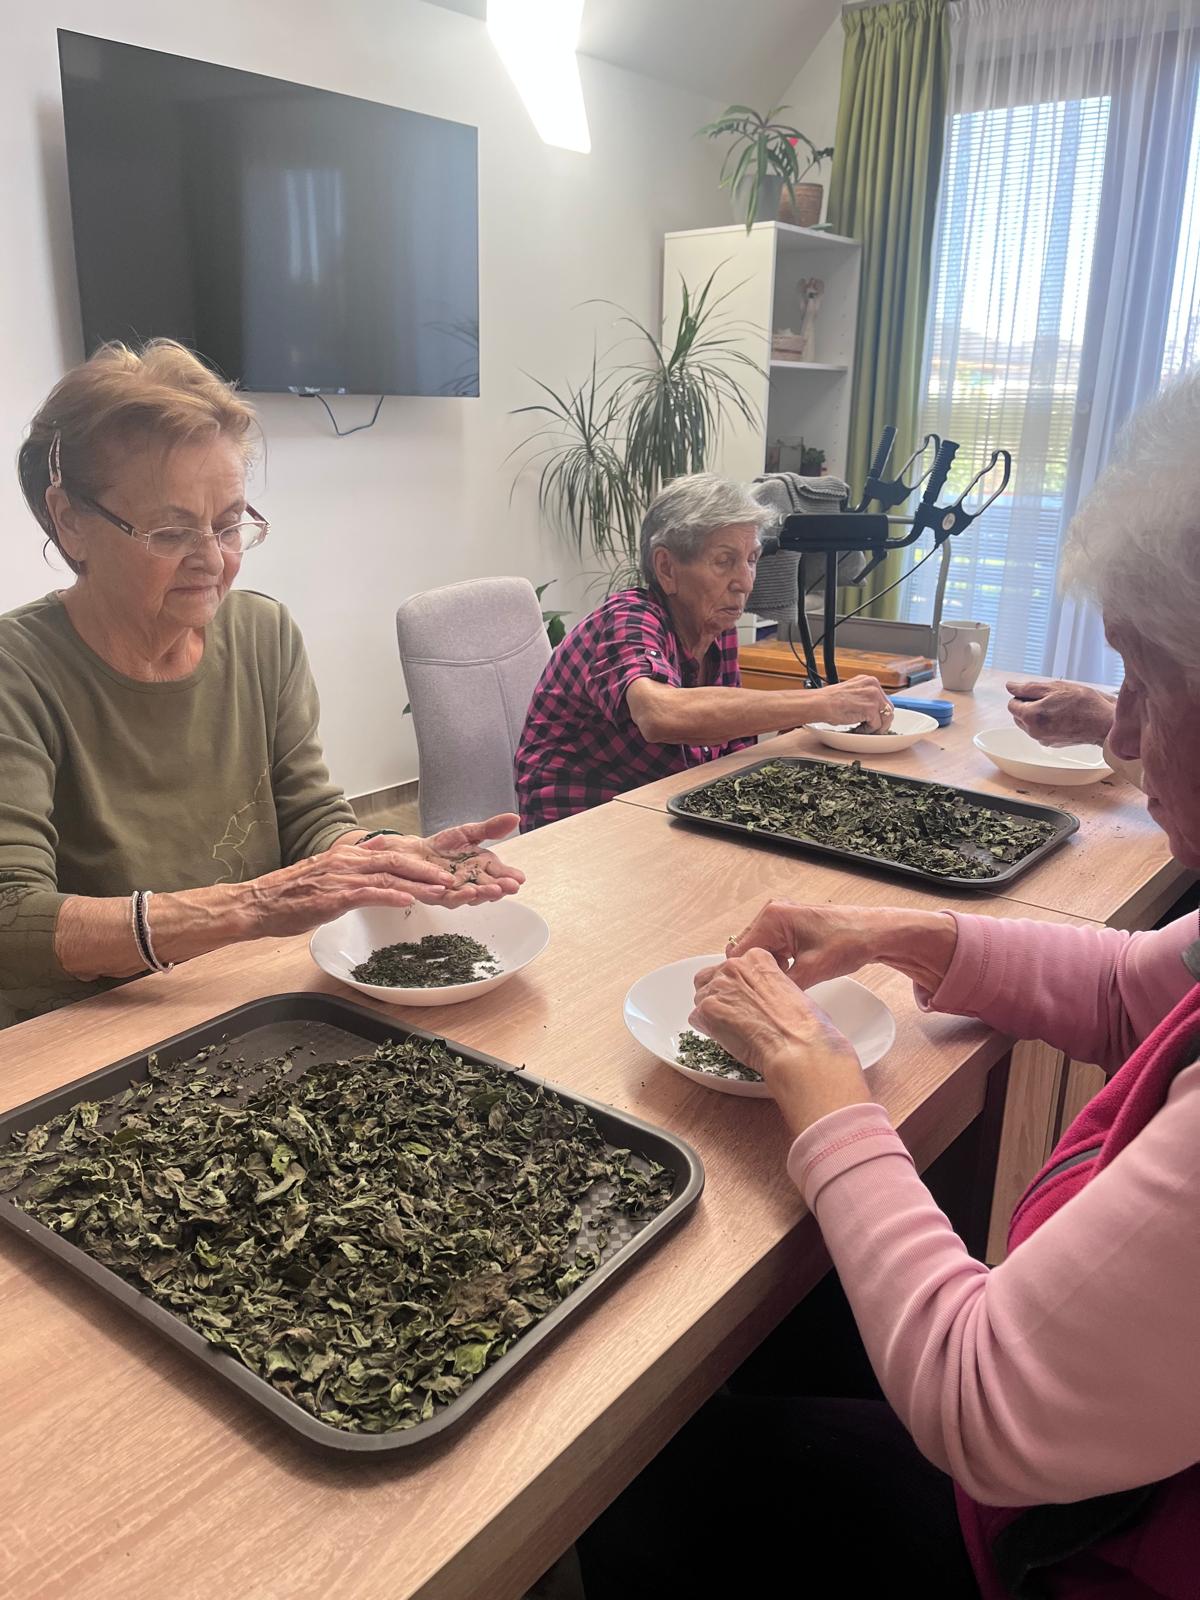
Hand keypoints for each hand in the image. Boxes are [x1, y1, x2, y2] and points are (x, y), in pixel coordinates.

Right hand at [246, 814, 523, 934]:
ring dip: (420, 883)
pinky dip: (390, 896)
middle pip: (401, 859)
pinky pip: (367, 893)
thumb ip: (362, 879)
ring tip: (445, 890)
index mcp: (355, 855)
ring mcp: (343, 876)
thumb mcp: (335, 881)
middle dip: (433, 869)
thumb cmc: (297, 896)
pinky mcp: (334, 895)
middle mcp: (353, 859)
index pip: (398, 852)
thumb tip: (388, 885)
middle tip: (460, 879)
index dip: (428, 858)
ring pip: (390, 875)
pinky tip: (409, 902)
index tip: (453, 866)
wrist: (261, 902)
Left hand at [394, 813, 524, 906]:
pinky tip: (467, 891)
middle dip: (500, 888)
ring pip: (471, 896)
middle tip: (510, 887)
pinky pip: (447, 897)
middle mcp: (471, 882)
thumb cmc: (443, 845)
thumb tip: (515, 818)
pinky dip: (458, 896)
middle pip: (488, 889)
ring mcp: (455, 890)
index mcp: (482, 867)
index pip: (500, 874)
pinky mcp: (436, 894)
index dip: (510, 877)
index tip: (520, 878)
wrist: (415, 851)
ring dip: (482, 895)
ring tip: (492, 890)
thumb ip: (491, 828)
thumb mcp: (469, 832)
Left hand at [690, 949, 869, 1134]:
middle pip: (710, 977)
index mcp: (757, 957)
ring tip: (733, 1030)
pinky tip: (727, 1039)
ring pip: (701, 998)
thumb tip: (763, 1000)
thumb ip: (769, 986)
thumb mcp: (791, 990)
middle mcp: (734, 966)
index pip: (732, 965)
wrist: (798, 1047)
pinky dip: (708, 1030)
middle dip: (719, 996)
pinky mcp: (707, 1009)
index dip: (737, 985)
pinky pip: (696, 1019)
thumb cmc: (805, 1026)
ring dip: (712, 1013)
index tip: (744, 999)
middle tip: (734, 1016)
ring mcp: (718, 987)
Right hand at [697, 900, 959, 995]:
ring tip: (775, 991)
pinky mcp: (792, 926)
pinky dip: (778, 965)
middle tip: (760, 998)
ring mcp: (782, 918)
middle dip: (753, 973)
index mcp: (772, 918)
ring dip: (766, 970)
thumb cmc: (847, 943)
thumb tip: (761, 1001)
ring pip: (761, 951)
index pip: (740, 951)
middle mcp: (773, 913)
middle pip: (748, 951)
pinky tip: (788, 980)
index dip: (741, 976)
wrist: (876, 932)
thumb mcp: (811, 970)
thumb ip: (781, 984)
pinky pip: (774, 948)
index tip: (743, 998)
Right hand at [804, 675, 892, 731]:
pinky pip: (877, 725)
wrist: (820, 703)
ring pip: (886, 718)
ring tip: (863, 728)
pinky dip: (868, 730)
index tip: (872, 720)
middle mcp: (873, 685)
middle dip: (880, 721)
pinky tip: (857, 728)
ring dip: (876, 727)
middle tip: (870, 727)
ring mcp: (873, 696)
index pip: (883, 699)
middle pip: (888, 708)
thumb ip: (864, 698)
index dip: (879, 712)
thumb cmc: (829, 700)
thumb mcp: (852, 692)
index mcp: (869, 680)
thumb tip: (871, 711)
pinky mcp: (871, 708)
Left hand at [1006, 679, 1115, 746]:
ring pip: (1029, 724)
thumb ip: (1028, 688)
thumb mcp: (1055, 688)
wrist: (1104, 723)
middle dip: (1028, 705)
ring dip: (1037, 714)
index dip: (1024, 695)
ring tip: (1058, 707)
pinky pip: (1040, 730)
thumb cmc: (1083, 704)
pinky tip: (1062, 716)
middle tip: (1051, 698)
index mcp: (1031, 717)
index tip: (1040, 692)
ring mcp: (1042, 739)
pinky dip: (1046, 723)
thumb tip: (1010, 687)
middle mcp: (1033, 732)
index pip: (1012, 704)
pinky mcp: (1052, 743)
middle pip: (1018, 715)